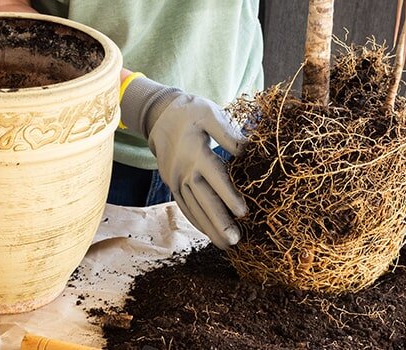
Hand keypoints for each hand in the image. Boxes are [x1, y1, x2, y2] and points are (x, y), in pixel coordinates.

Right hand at [120, 77, 248, 248]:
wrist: (158, 115)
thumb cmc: (189, 112)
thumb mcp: (209, 113)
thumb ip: (227, 132)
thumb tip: (247, 150)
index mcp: (195, 153)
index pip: (214, 178)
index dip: (228, 196)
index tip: (243, 213)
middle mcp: (183, 171)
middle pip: (202, 200)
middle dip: (219, 222)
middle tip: (235, 241)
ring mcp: (175, 180)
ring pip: (193, 208)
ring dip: (209, 228)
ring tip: (225, 245)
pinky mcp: (172, 184)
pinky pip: (184, 206)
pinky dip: (197, 221)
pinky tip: (208, 233)